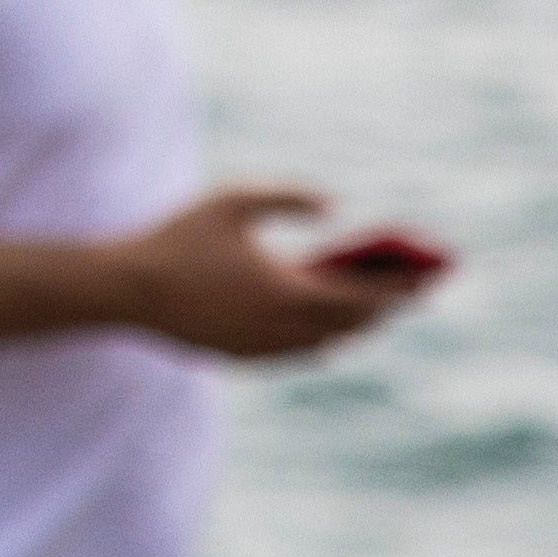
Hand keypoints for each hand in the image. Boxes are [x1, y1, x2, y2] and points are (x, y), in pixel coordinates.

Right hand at [116, 186, 432, 359]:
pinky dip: (323, 338)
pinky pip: (300, 353)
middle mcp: (286, 328)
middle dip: (389, 304)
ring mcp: (265, 349)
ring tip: (374, 306)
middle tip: (415, 288)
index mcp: (291, 291)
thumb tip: (335, 207)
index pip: (368, 296)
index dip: (405, 286)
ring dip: (357, 323)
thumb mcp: (234, 201)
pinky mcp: (244, 358)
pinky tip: (329, 331)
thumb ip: (291, 198)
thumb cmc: (178, 240)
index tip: (433, 276)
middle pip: (357, 323)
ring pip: (330, 342)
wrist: (124, 290)